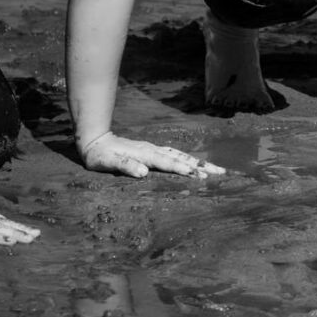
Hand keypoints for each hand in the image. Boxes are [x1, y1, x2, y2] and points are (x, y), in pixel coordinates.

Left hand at [77, 131, 225, 179]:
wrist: (95, 140)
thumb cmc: (100, 156)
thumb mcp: (108, 163)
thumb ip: (125, 166)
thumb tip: (143, 172)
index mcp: (145, 155)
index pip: (168, 163)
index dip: (184, 169)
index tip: (200, 176)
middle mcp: (153, 150)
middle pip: (182, 157)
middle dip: (201, 166)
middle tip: (221, 173)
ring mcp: (154, 150)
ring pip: (181, 155)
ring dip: (198, 163)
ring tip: (215, 170)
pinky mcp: (152, 151)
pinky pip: (175, 155)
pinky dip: (188, 159)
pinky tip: (194, 164)